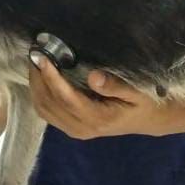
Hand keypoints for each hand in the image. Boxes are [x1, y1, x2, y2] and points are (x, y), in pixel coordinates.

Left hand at [28, 52, 170, 138]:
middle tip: (34, 53)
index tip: (42, 57)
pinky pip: (47, 113)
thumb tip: (93, 76)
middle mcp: (82, 128)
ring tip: (34, 62)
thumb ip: (116, 86)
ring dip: (35, 86)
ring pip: (44, 109)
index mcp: (97, 119)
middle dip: (38, 78)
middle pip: (49, 103)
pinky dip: (39, 94)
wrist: (149, 120)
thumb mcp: (137, 93)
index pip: (65, 98)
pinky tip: (40, 78)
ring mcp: (75, 130)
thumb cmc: (144, 103)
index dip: (51, 77)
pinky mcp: (71, 128)